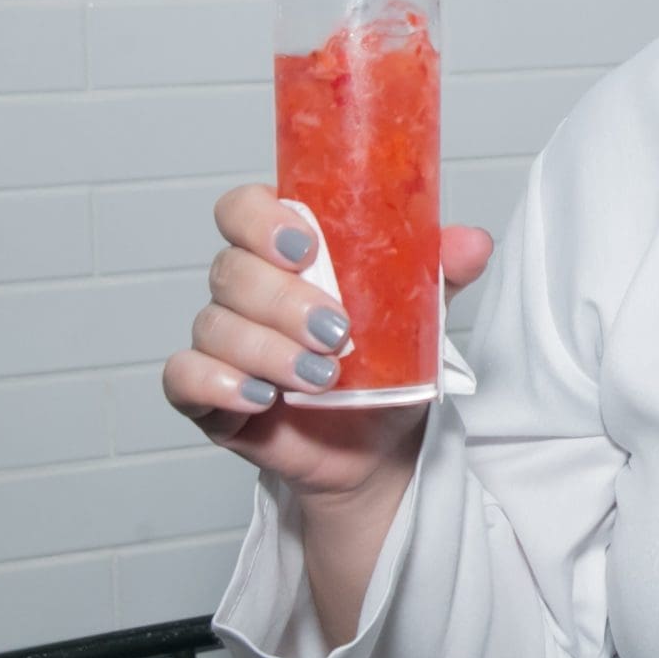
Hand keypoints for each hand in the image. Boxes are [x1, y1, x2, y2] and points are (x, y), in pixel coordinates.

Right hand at [160, 183, 494, 500]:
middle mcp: (245, 292)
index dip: (260, 219)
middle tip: (337, 331)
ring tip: (322, 377)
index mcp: (284, 255)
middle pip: (232, 271)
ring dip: (269, 350)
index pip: (243, 210)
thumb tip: (474, 241)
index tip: (305, 244)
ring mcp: (222, 343)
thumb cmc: (385, 367)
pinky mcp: (208, 396)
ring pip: (215, 326)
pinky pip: (184, 378)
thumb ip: (441, 273)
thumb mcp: (420, 315)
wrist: (379, 447)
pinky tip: (262, 397)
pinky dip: (219, 385)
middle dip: (284, 300)